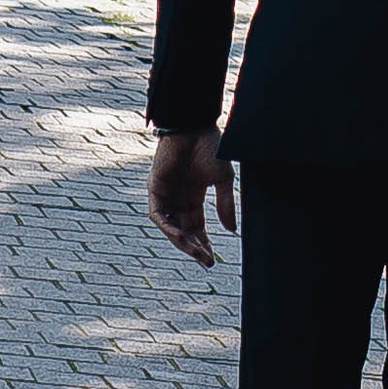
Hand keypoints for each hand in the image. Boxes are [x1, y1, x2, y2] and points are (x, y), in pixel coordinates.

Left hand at [149, 127, 235, 265]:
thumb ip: (225, 204)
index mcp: (193, 197)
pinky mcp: (155, 189)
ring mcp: (165, 195)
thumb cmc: (210, 147)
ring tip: (196, 252)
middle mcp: (178, 199)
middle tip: (206, 261)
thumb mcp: (222, 179)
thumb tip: (232, 230)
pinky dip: (168, 227)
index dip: (203, 244)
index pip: (196, 228)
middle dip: (194, 248)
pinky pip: (158, 215)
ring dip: (182, 241)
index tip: (211, 259)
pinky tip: (181, 236)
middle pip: (184, 231)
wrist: (195, 127)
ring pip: (171, 227)